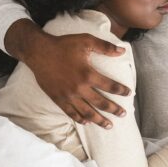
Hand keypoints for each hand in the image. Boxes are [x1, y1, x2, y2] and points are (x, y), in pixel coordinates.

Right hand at [8, 20, 130, 127]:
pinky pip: (71, 113)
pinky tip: (87, 122)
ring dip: (99, 120)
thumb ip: (105, 47)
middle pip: (101, 103)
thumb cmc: (63, 45)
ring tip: (109, 125)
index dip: (121, 91)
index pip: (110, 86)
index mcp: (88, 74)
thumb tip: (122, 51)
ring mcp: (68, 95)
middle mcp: (79, 88)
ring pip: (87, 112)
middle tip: (123, 114)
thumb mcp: (85, 41)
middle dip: (114, 110)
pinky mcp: (58, 99)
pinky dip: (80, 119)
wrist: (39, 52)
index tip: (129, 94)